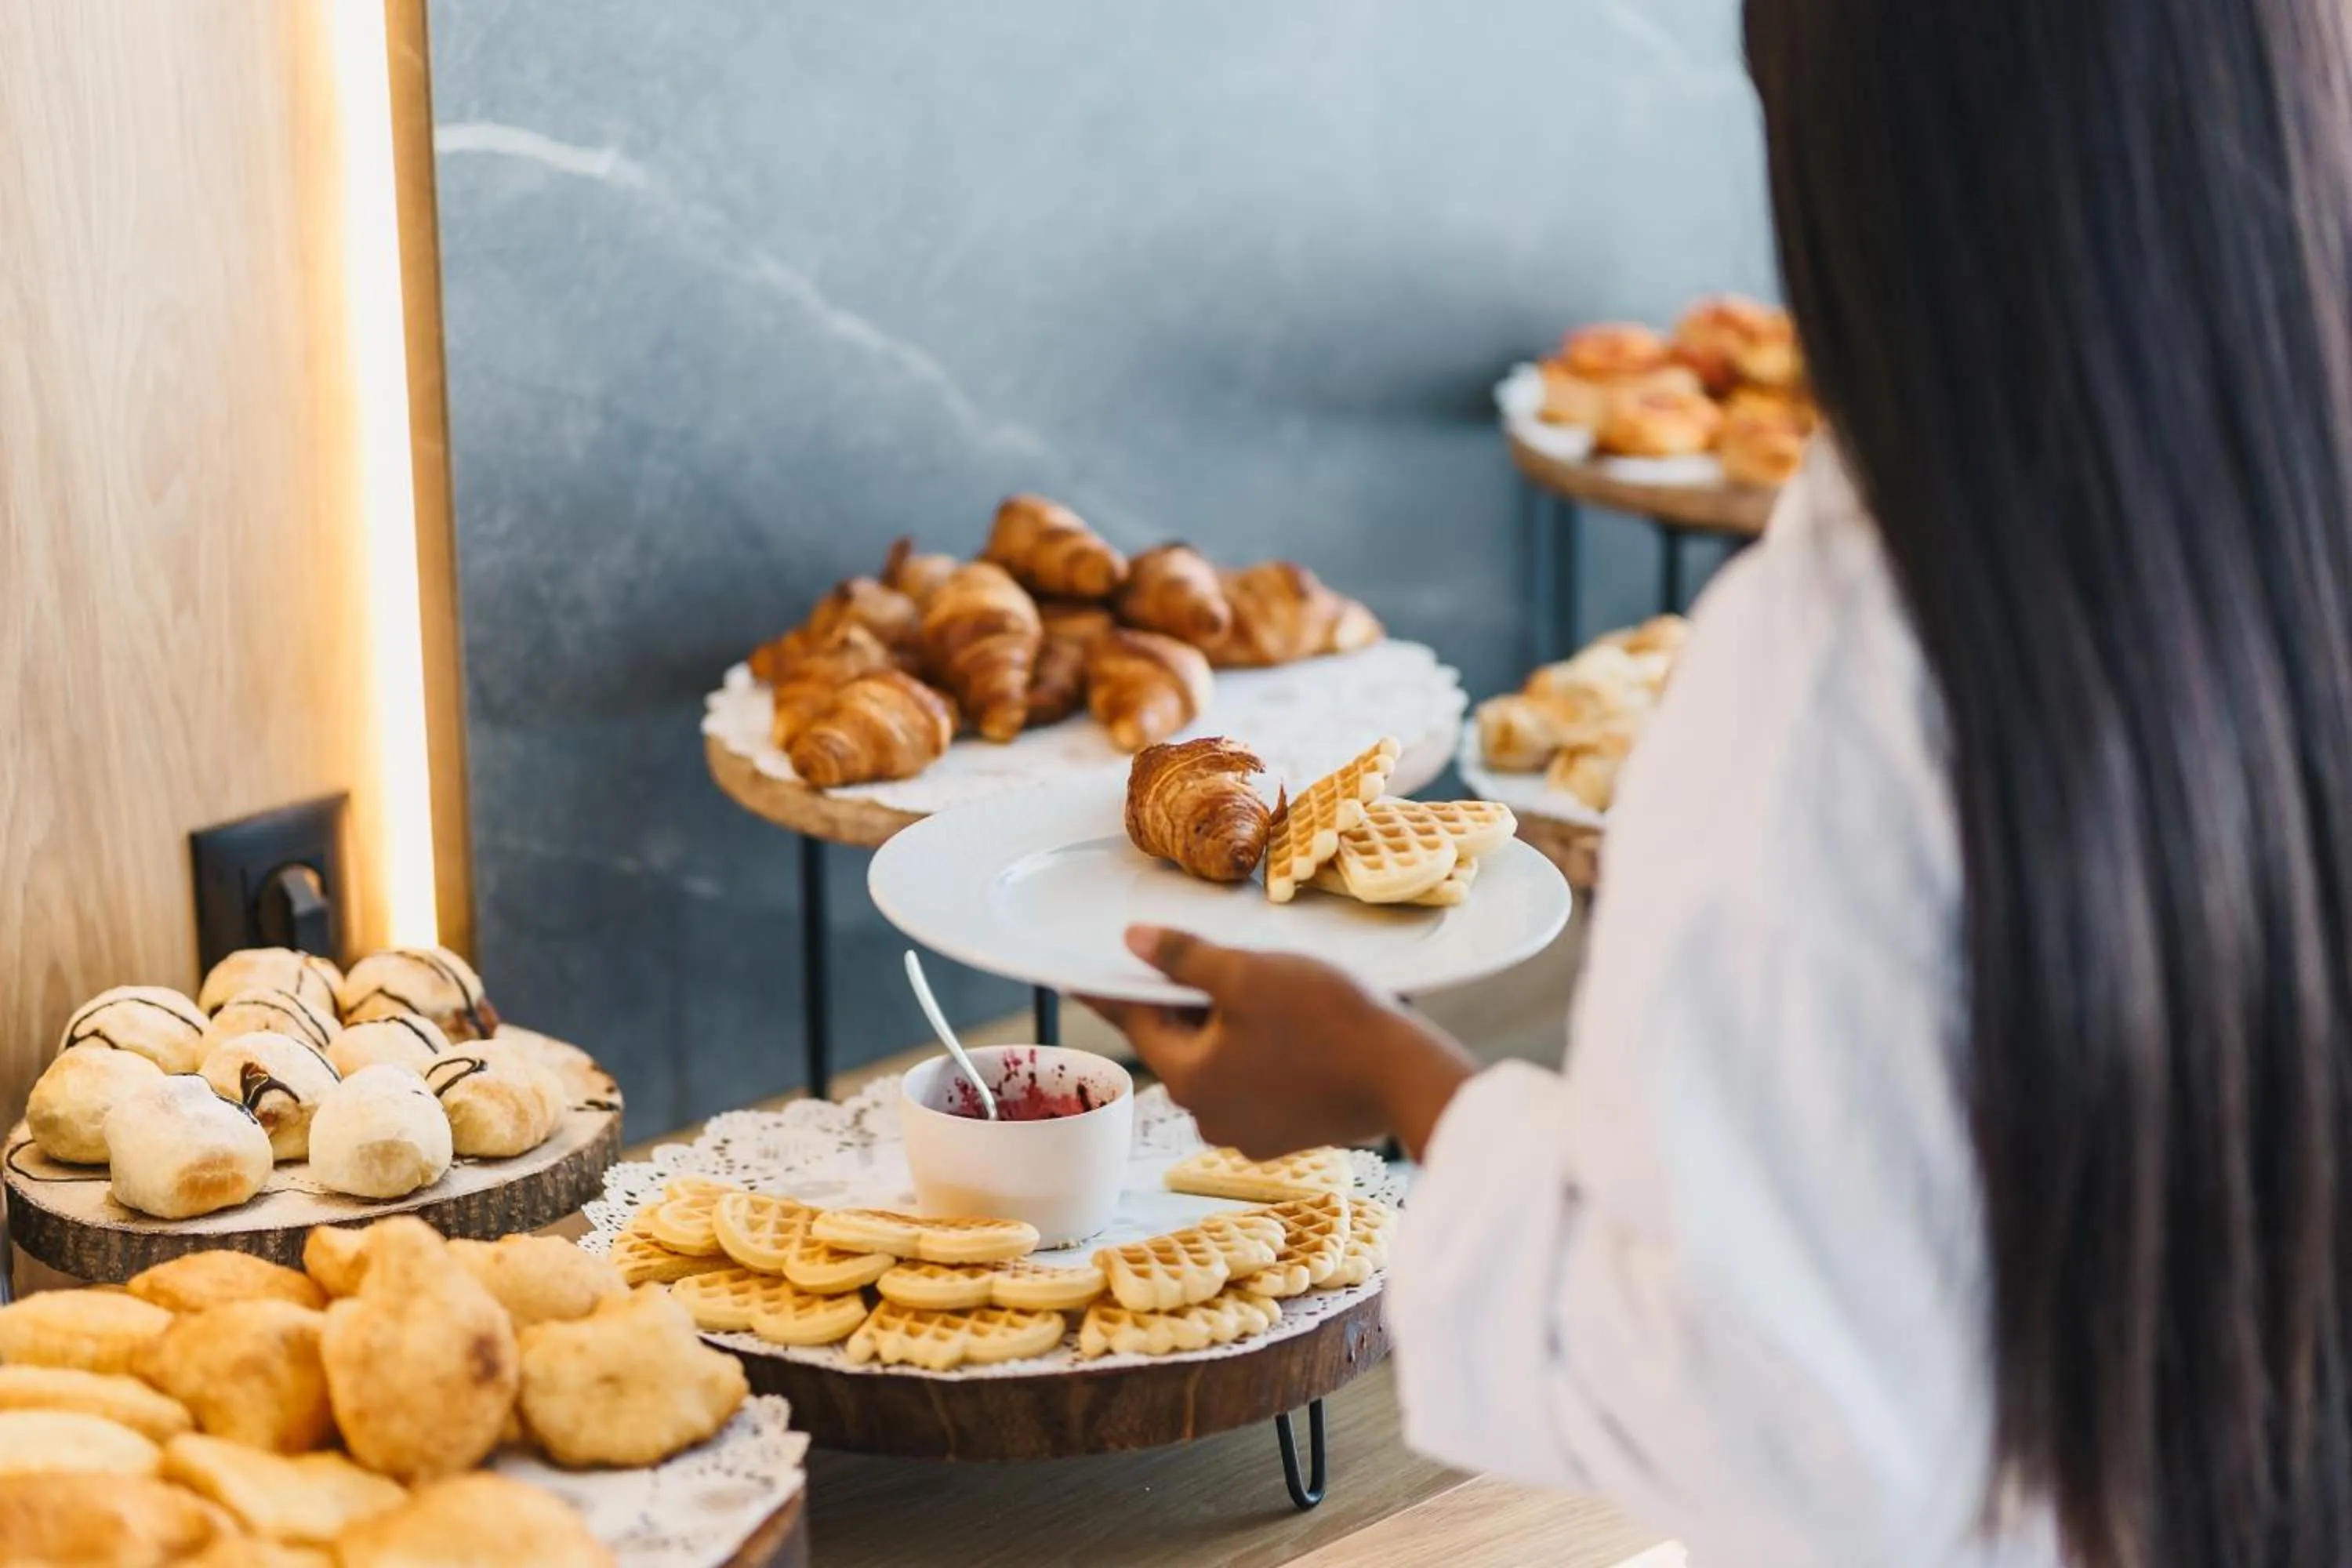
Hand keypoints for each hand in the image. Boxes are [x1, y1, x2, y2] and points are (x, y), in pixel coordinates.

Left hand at [1082, 925, 1477, 1160]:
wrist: (1404, 1076)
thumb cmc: (1326, 1020)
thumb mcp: (1248, 975)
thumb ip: (1185, 959)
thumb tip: (1131, 942)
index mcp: (1190, 1078)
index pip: (1137, 1019)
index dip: (1109, 986)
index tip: (1074, 973)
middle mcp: (1208, 1116)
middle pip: (1179, 1042)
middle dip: (1188, 1003)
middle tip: (1211, 963)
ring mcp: (1247, 1132)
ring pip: (1218, 1063)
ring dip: (1227, 1028)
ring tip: (1265, 991)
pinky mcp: (1284, 1135)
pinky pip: (1253, 1084)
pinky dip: (1259, 1054)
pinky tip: (1291, 1027)